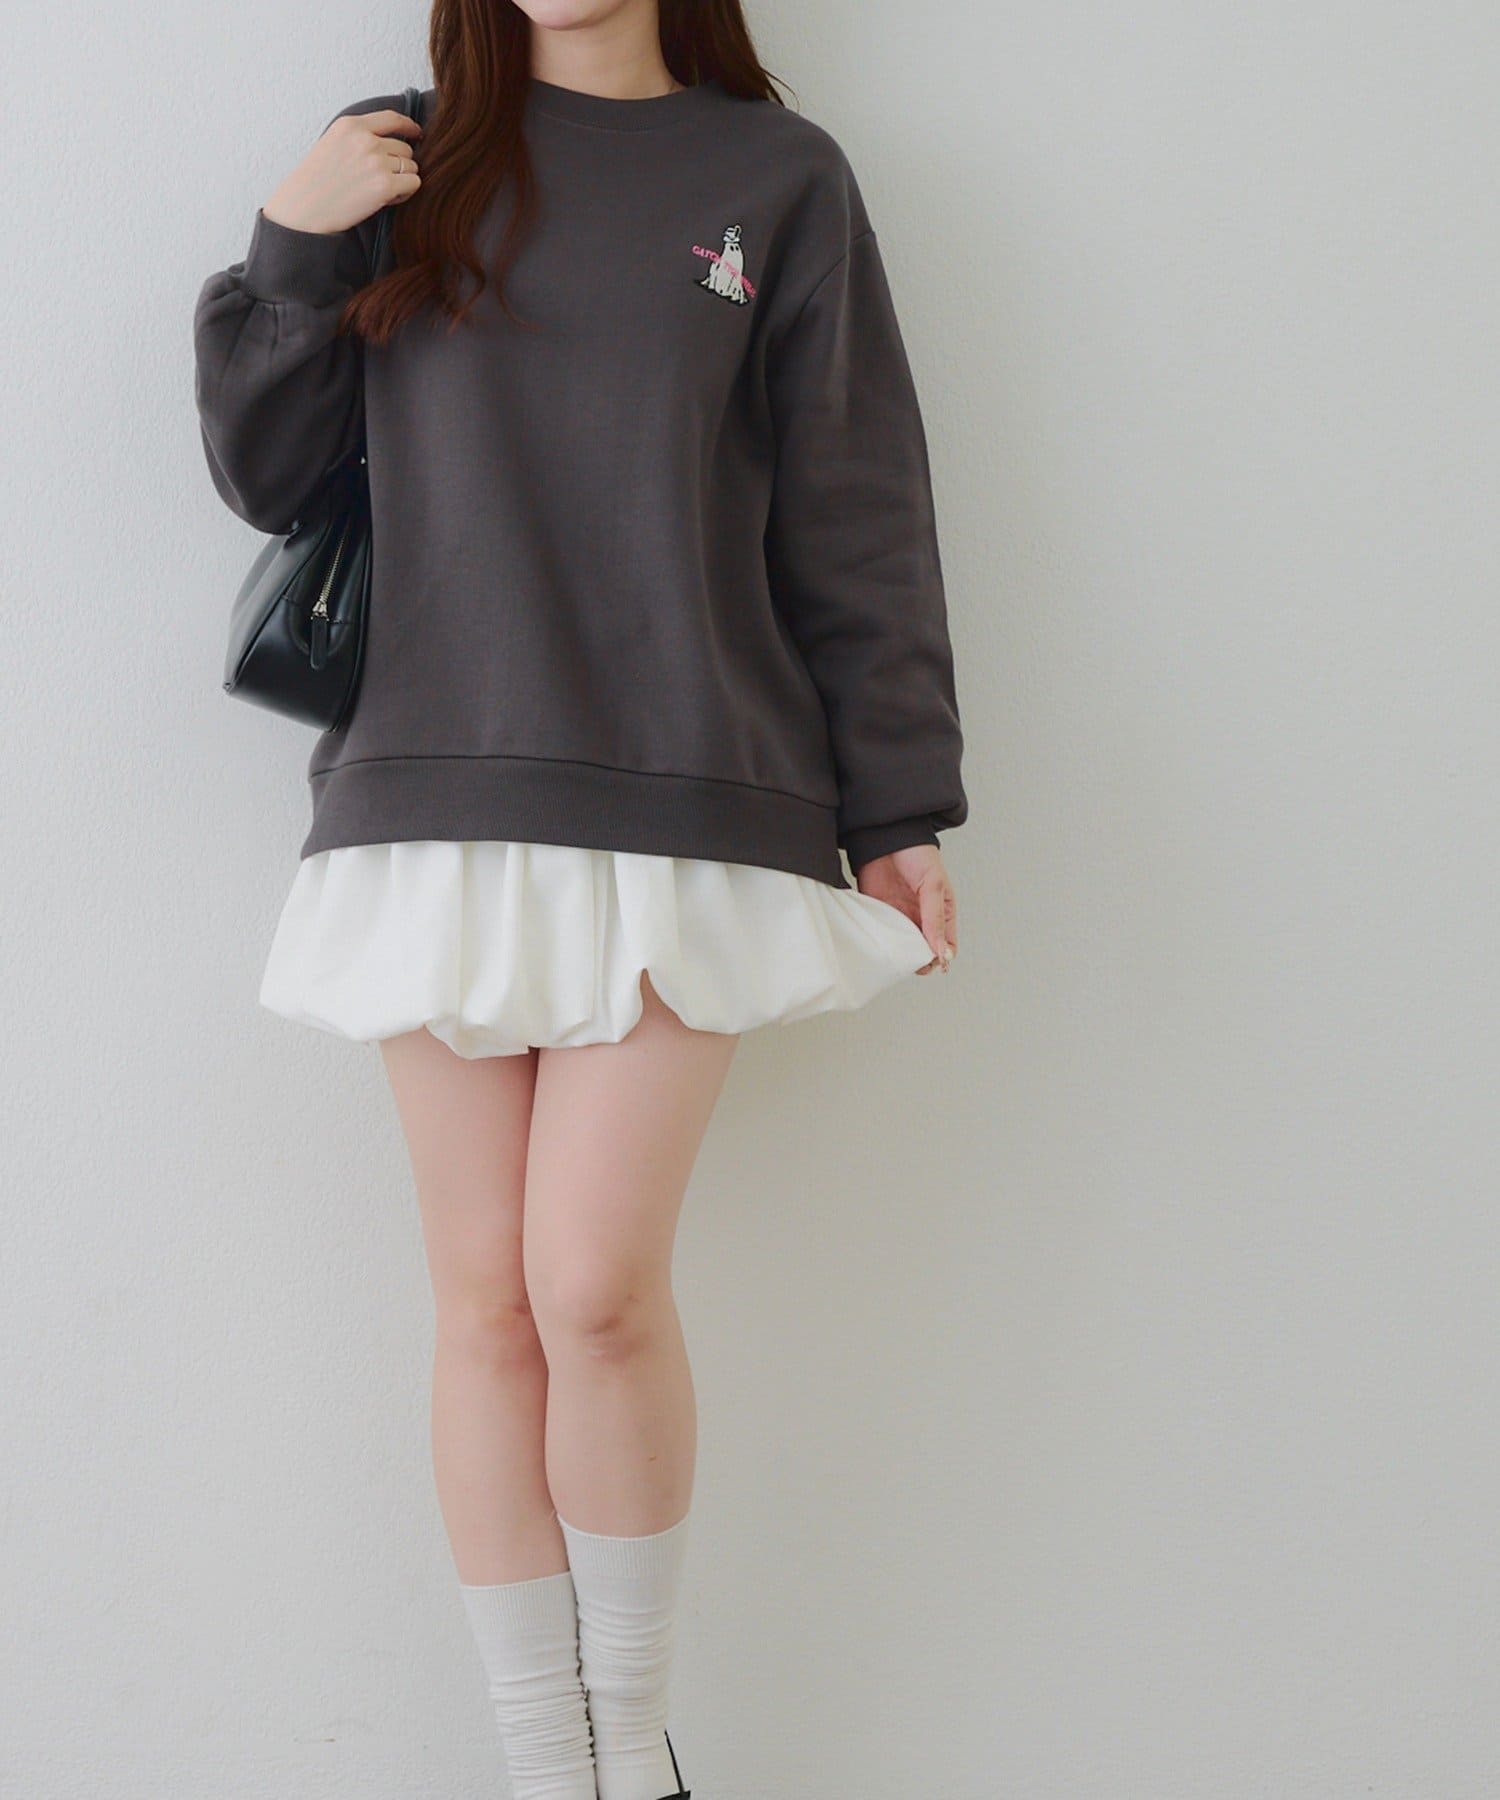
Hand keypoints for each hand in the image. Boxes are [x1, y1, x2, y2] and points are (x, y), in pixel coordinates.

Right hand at [262, 107, 423, 236]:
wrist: (304, 209)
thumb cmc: (314, 183)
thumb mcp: (331, 144)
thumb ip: (358, 138)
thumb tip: (389, 142)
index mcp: (351, 125)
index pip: (391, 118)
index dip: (409, 126)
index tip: (416, 133)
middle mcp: (366, 139)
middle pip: (404, 148)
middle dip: (399, 165)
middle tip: (381, 181)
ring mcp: (377, 161)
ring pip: (411, 167)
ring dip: (403, 181)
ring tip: (380, 191)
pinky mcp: (385, 184)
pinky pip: (413, 184)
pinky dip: (405, 194)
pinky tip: (387, 199)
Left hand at [855, 843, 956, 975]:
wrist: (886, 836)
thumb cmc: (917, 853)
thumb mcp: (933, 885)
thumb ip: (935, 918)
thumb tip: (941, 950)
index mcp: (941, 912)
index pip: (947, 945)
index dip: (942, 957)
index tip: (934, 962)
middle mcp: (922, 918)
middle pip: (924, 951)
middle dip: (920, 961)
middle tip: (912, 961)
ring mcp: (900, 917)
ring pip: (902, 947)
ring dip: (899, 954)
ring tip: (896, 954)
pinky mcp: (879, 914)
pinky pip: (882, 935)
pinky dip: (881, 943)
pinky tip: (881, 944)